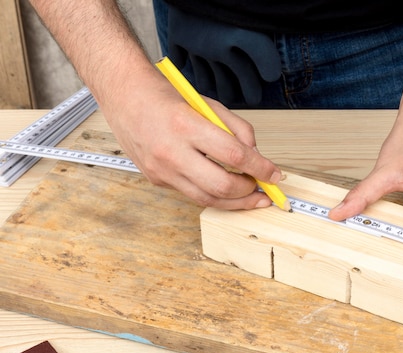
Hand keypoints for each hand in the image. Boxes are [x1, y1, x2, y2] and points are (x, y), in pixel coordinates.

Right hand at [102, 76, 282, 208]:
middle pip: (221, 186)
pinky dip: (212, 193)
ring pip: (207, 199)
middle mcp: (171, 152)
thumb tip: (255, 155)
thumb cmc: (165, 96)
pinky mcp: (156, 180)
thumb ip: (236, 129)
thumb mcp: (207, 103)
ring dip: (234, 202)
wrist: (123, 95)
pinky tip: (224, 188)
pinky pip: (191, 193)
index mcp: (187, 126)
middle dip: (249, 192)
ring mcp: (161, 170)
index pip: (234, 156)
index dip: (260, 168)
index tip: (275, 174)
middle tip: (262, 187)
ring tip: (250, 196)